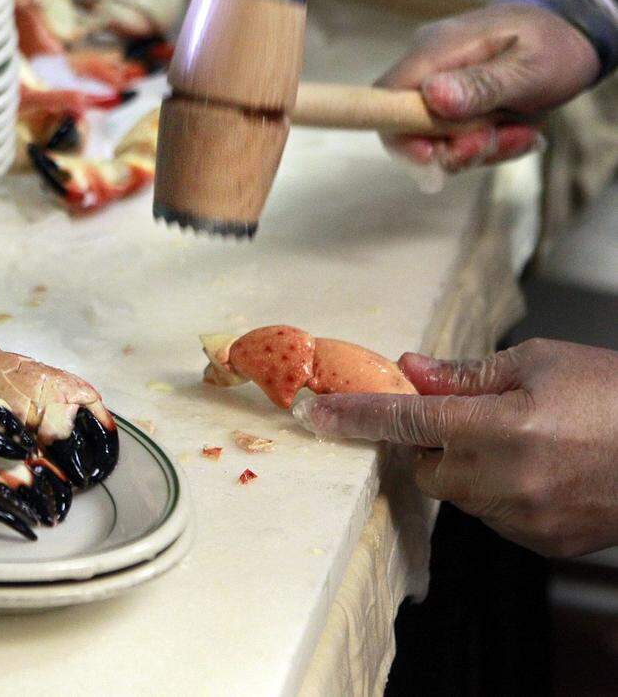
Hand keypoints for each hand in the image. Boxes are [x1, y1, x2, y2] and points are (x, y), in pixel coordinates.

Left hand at [292, 339, 617, 556]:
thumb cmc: (616, 396)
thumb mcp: (540, 363)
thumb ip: (466, 374)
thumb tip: (411, 372)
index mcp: (502, 425)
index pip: (405, 421)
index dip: (356, 416)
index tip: (318, 413)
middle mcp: (506, 478)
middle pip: (427, 467)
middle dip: (436, 444)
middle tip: (477, 420)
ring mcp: (523, 517)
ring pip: (459, 494)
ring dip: (471, 469)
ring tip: (528, 443)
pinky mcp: (540, 542)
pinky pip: (492, 517)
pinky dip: (500, 494)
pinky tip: (542, 472)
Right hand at [377, 3, 600, 170]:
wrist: (571, 31)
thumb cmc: (553, 44)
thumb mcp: (529, 67)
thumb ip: (482, 84)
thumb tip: (432, 96)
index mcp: (438, 49)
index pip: (386, 97)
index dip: (400, 133)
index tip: (434, 154)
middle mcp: (428, 67)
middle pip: (409, 127)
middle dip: (453, 149)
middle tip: (496, 143)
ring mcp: (438, 85)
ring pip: (436, 140)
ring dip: (478, 149)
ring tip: (522, 133)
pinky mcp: (451, 102)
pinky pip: (455, 138)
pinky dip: (486, 145)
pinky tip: (517, 132)